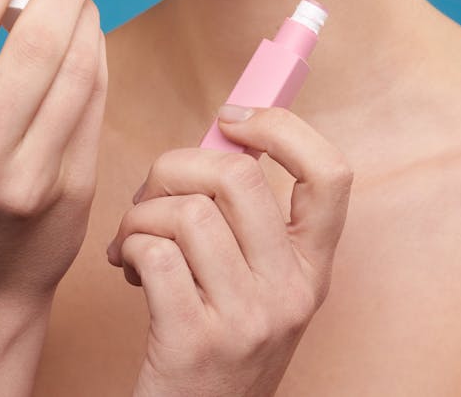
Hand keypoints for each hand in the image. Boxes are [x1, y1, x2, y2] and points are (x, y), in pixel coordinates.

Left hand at [106, 107, 352, 396]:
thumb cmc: (212, 342)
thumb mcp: (252, 283)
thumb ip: (243, 218)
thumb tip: (217, 134)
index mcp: (312, 269)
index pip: (331, 174)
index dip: (283, 127)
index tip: (234, 118)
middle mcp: (292, 293)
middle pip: (238, 175)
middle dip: (176, 165)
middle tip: (154, 193)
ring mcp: (249, 320)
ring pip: (188, 211)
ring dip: (142, 213)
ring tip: (134, 240)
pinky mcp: (197, 342)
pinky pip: (155, 251)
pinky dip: (129, 245)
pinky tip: (130, 266)